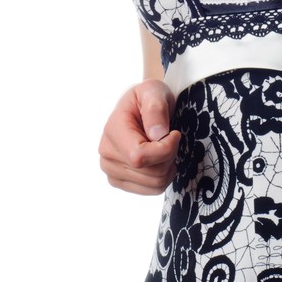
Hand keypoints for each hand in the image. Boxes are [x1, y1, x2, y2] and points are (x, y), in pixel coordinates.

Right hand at [98, 79, 180, 193]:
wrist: (141, 106)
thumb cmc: (148, 97)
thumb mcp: (154, 92)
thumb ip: (156, 110)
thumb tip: (158, 135)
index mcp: (112, 131)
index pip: (138, 156)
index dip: (165, 150)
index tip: (174, 134)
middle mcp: (107, 154)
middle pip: (151, 173)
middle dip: (169, 156)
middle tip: (169, 138)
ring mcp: (111, 170)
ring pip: (154, 184)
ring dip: (168, 166)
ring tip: (164, 147)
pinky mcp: (120, 181)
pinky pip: (152, 190)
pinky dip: (164, 176)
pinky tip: (161, 159)